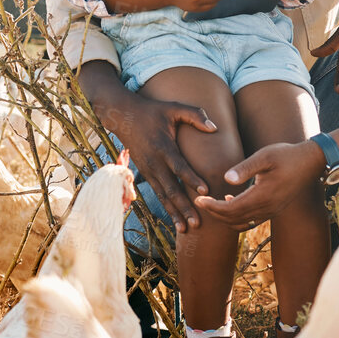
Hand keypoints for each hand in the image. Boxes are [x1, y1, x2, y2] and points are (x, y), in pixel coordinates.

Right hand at [82, 64, 217, 233]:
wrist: (123, 116)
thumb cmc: (153, 111)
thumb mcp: (173, 107)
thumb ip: (194, 115)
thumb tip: (214, 127)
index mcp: (163, 146)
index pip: (179, 166)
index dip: (191, 178)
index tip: (205, 190)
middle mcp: (154, 162)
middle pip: (171, 188)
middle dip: (184, 206)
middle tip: (197, 222)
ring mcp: (148, 170)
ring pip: (163, 196)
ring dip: (174, 213)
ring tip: (186, 229)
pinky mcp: (146, 173)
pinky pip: (158, 193)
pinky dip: (167, 208)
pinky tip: (176, 220)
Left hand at [194, 140, 326, 230]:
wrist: (311, 162)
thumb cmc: (287, 155)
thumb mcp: (265, 156)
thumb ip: (245, 168)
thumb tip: (227, 179)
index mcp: (263, 196)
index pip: (231, 209)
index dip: (212, 207)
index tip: (199, 199)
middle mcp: (267, 208)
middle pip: (233, 219)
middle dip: (214, 213)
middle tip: (199, 202)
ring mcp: (271, 211)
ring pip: (241, 223)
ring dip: (224, 217)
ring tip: (211, 204)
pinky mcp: (274, 210)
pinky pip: (251, 221)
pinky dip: (237, 217)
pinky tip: (231, 201)